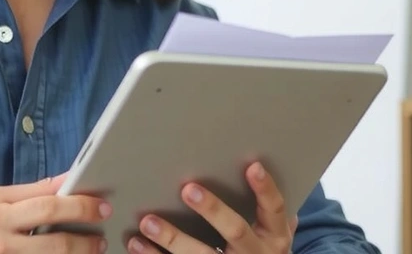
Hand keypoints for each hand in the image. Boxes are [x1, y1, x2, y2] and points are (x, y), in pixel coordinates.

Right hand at [0, 173, 111, 253]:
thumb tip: (66, 180)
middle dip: (84, 223)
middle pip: (51, 226)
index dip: (77, 201)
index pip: (45, 200)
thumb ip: (30, 193)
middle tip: (104, 221)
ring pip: (51, 253)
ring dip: (79, 250)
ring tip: (95, 246)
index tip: (99, 201)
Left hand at [128, 162, 297, 253]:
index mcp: (274, 237)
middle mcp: (257, 253)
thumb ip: (268, 209)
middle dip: (212, 210)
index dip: (265, 189)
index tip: (253, 166)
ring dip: (172, 238)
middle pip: (235, 230)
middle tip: (188, 190)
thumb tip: (260, 165)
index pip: (274, 209)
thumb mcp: (272, 235)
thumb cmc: (261, 253)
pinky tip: (137, 243)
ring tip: (148, 222)